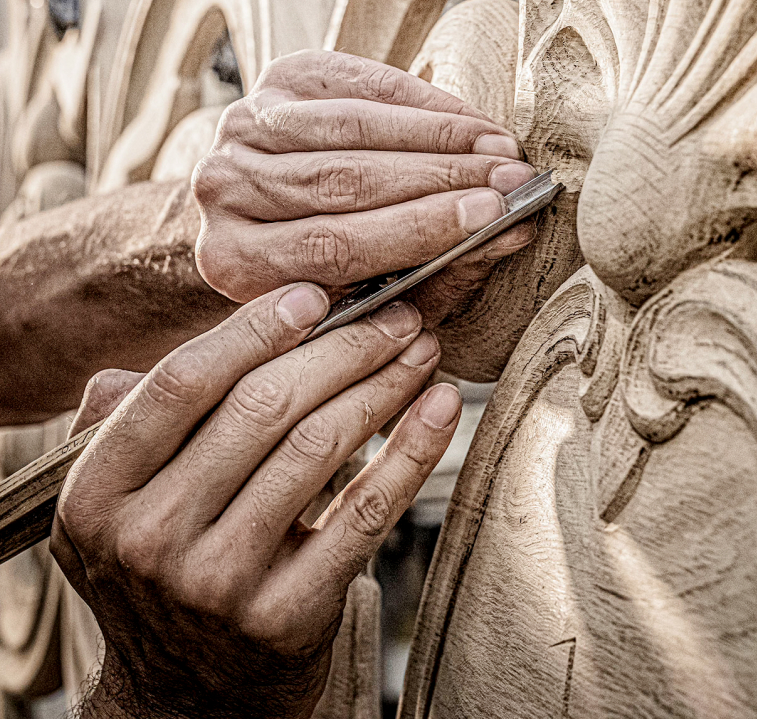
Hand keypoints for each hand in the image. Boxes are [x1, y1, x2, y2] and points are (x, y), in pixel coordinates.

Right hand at [51, 283, 459, 718]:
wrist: (188, 694)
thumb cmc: (168, 564)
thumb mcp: (121, 499)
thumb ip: (135, 416)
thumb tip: (201, 330)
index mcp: (97, 494)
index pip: (182, 384)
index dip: (253, 329)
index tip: (313, 295)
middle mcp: (147, 540)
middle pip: (262, 407)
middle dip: (344, 346)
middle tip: (396, 315)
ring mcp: (216, 584)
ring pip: (319, 447)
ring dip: (384, 384)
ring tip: (421, 350)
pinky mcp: (286, 617)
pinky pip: (365, 511)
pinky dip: (412, 449)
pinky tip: (441, 406)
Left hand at [191, 50, 535, 318]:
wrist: (270, 209)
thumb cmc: (333, 266)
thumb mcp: (378, 290)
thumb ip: (436, 271)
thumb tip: (511, 235)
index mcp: (237, 262)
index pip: (336, 244)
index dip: (419, 228)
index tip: (493, 217)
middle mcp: (225, 191)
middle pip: (344, 181)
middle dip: (441, 179)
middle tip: (510, 180)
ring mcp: (243, 128)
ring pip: (353, 130)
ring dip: (439, 138)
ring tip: (500, 150)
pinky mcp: (277, 79)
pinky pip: (361, 86)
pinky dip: (423, 103)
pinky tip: (471, 123)